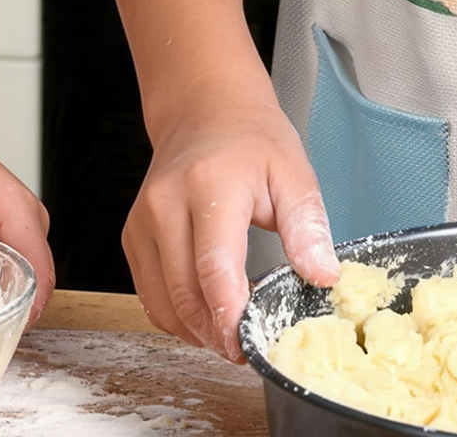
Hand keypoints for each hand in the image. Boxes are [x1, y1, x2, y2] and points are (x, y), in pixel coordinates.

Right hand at [123, 93, 338, 363]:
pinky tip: (202, 315)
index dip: (230, 317)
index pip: (214, 267)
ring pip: (161, 301)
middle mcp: (166, 203)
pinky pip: (148, 292)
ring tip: (227, 335)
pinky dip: (174, 315)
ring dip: (194, 331)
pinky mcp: (133, 233)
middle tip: (245, 348)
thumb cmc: (251, 139)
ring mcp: (144, 218)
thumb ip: (308, 226)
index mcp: (210, 186)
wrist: (204, 109)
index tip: (250, 345)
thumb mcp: (293, 172)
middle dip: (215, 333)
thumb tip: (324, 275)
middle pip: (184, 292)